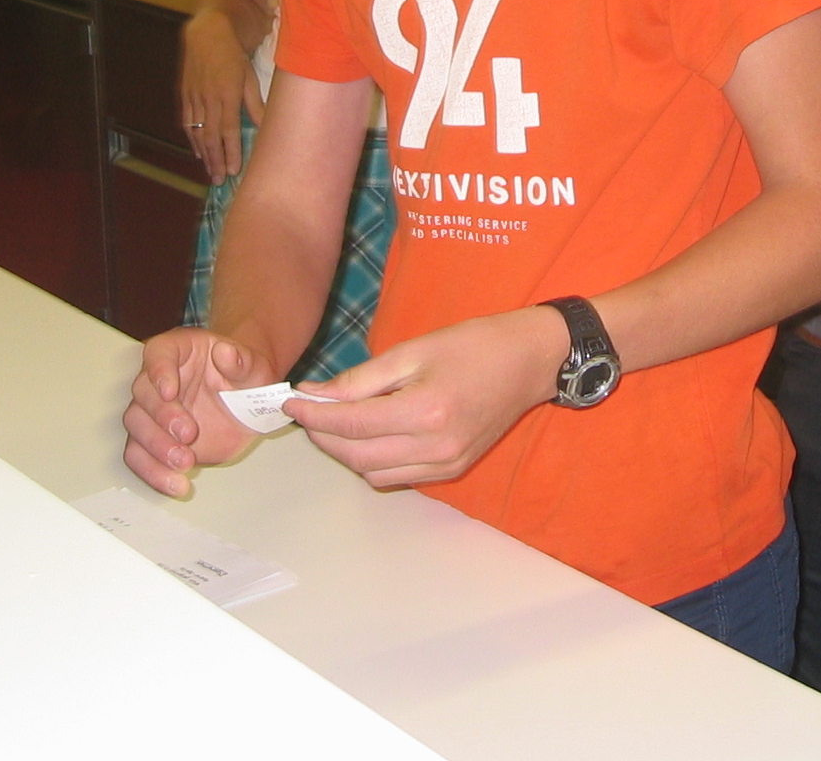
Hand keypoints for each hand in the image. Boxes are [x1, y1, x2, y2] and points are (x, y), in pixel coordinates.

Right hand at [122, 326, 275, 497]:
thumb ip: (241, 360)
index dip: (159, 371)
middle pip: (142, 393)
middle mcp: (159, 379)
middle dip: (162, 416)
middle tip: (188, 433)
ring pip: (136, 426)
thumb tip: (226, 353)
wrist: (247, 404)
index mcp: (179, 351)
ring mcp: (154, 411)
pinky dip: (153, 472)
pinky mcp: (155, 440)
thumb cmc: (245, 377)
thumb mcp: (253, 366)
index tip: (170, 391)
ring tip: (185, 462)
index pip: (158, 353)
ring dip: (156, 447)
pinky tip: (174, 483)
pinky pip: (140, 456)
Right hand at [179, 7, 264, 178]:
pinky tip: (198, 151)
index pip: (229, 130)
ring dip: (204, 154)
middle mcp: (209, 99)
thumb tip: (263, 125)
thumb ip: (255, 103)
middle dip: (215, 161)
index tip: (234, 171)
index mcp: (227, 94)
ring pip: (197, 132)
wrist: (206, 35)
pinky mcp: (185, 95)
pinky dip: (192, 139)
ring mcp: (194, 98)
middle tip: (219, 180)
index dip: (231, 152)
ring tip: (210, 171)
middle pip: (211, 137)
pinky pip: (187, 122)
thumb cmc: (233, 56)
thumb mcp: (250, 76)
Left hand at [286, 307, 569, 488]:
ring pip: (373, 472)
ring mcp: (446, 464)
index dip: (314, 416)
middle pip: (356, 455)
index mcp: (425, 411)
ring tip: (337, 421)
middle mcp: (435, 447)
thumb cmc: (474, 345)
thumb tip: (315, 394)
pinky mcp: (452, 470)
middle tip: (308, 411)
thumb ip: (362, 378)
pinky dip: (374, 460)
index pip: (351, 425)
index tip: (291, 401)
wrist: (529, 361)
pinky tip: (370, 434)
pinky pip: (397, 476)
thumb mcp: (413, 350)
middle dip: (324, 435)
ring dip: (346, 451)